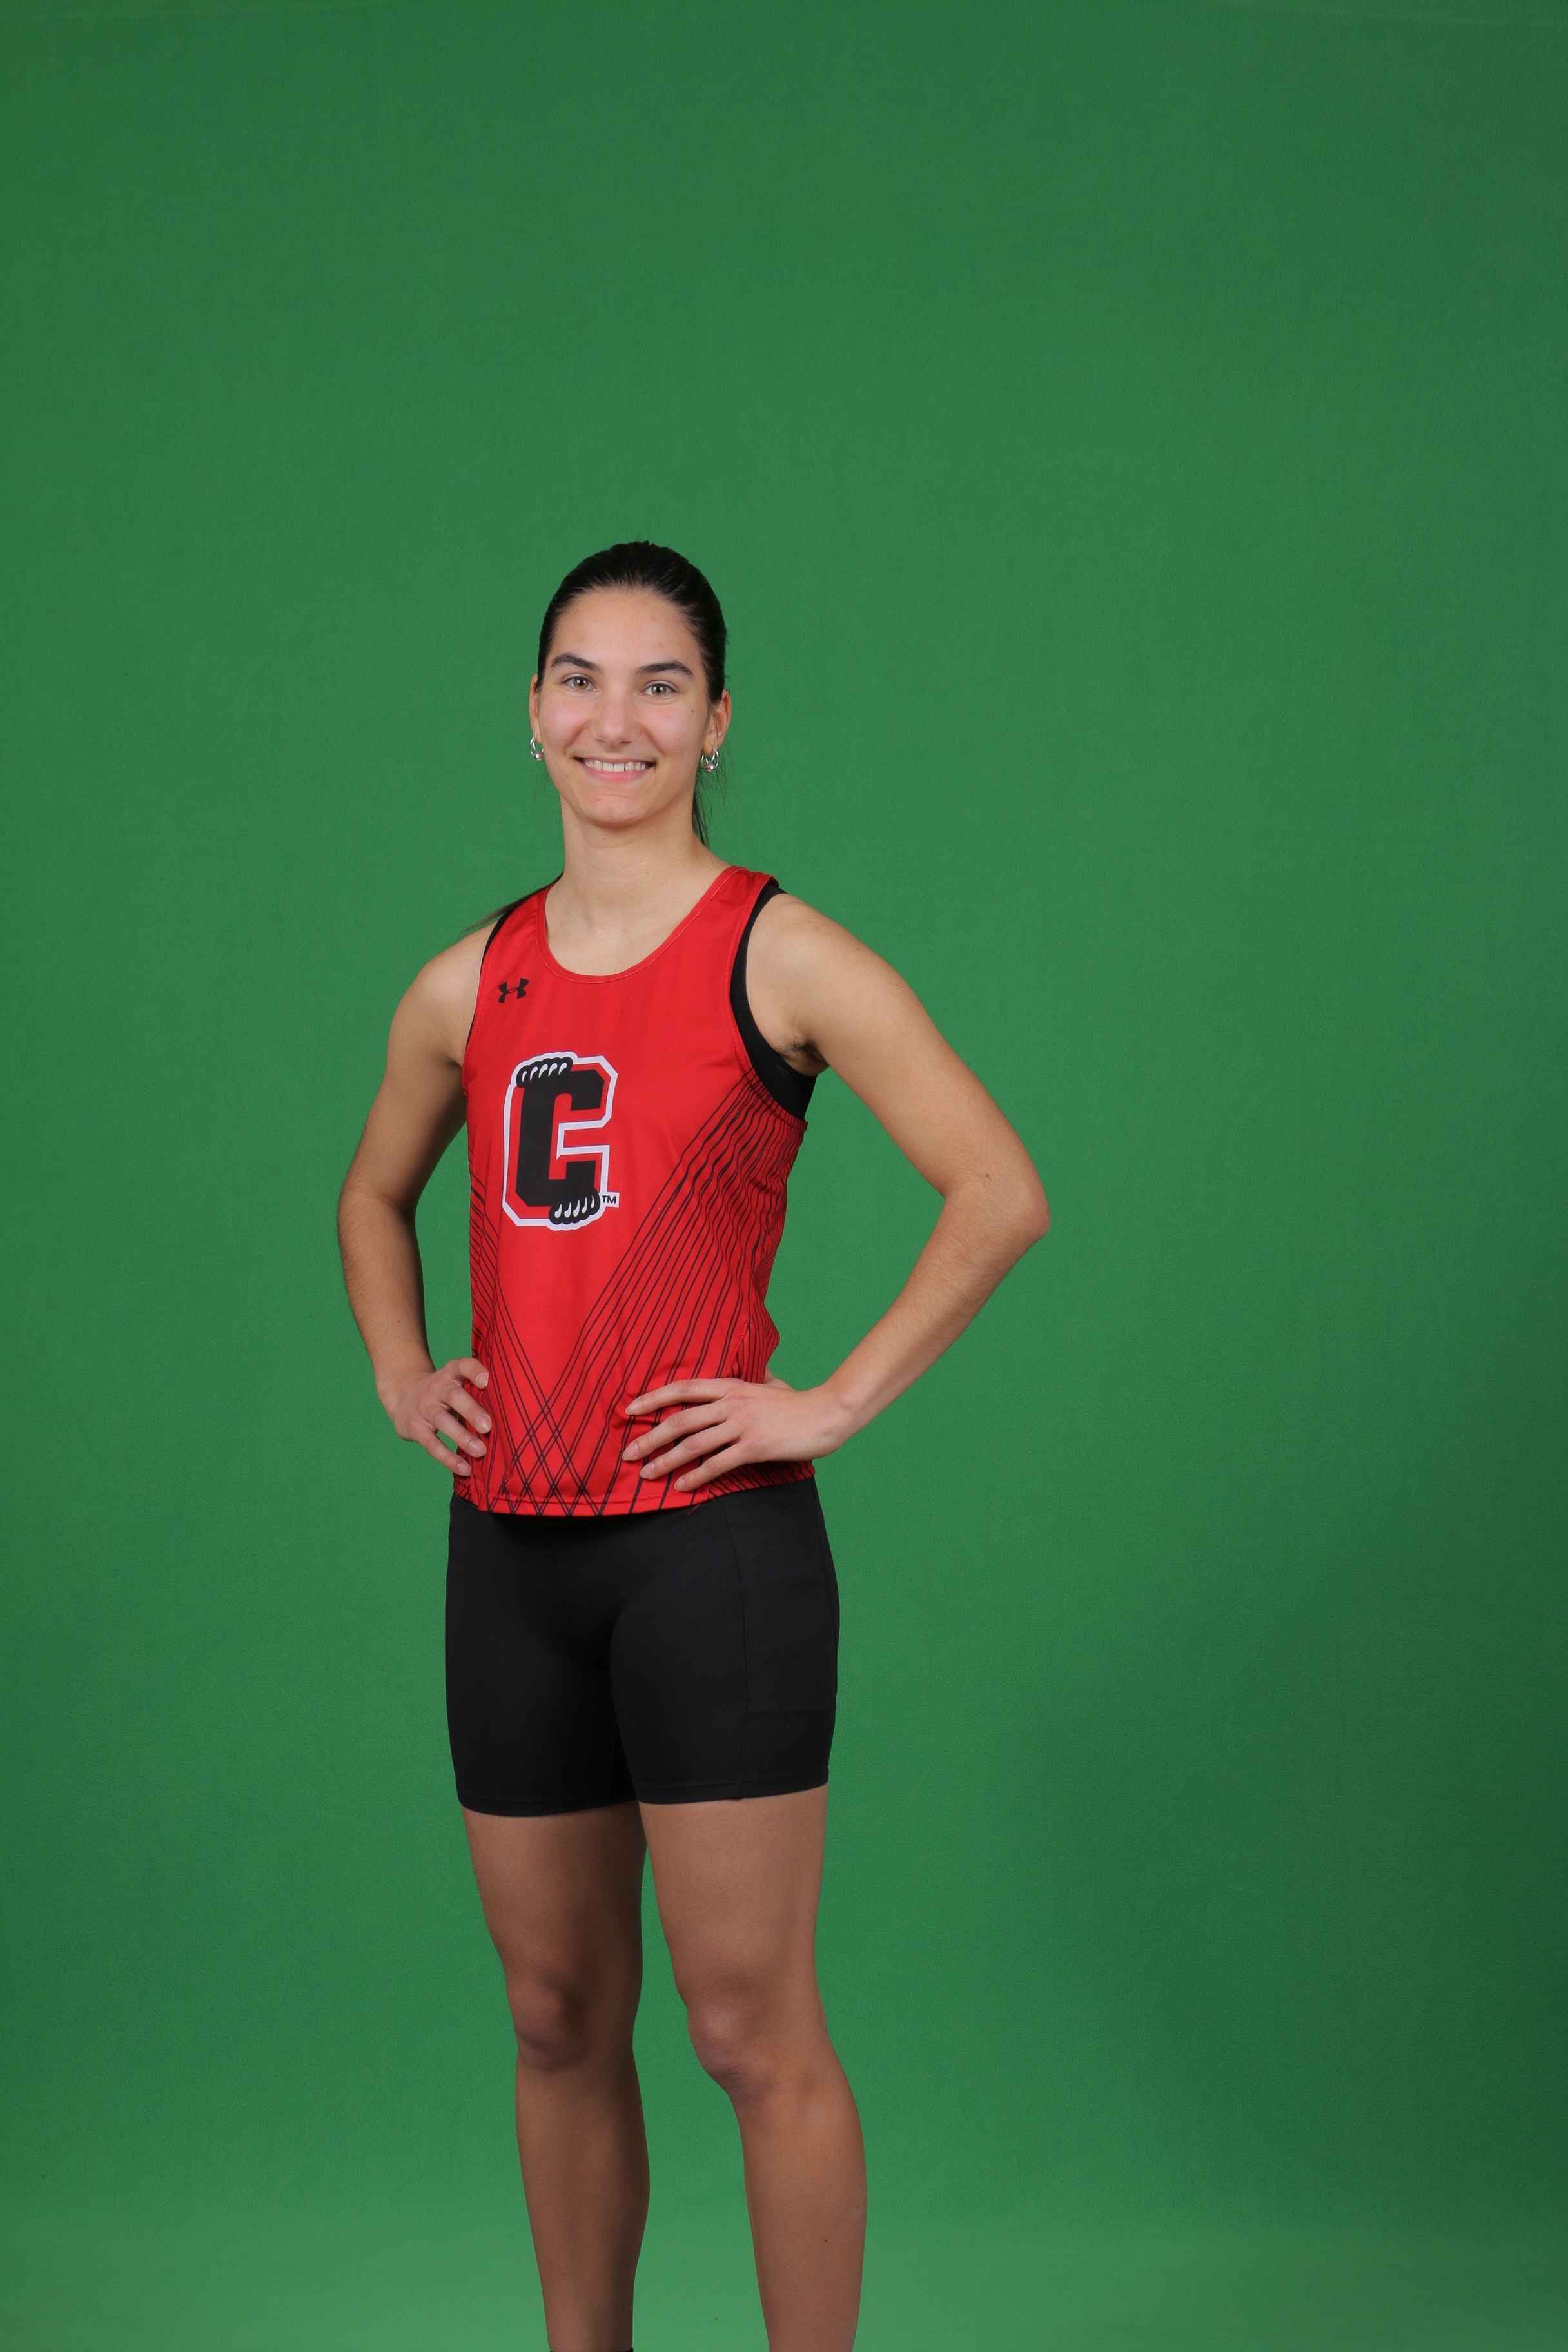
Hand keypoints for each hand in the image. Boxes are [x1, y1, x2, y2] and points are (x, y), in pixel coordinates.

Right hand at [386, 1357, 490, 1473]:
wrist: (403, 1397)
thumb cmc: (444, 1394)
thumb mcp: (456, 1383)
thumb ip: (478, 1392)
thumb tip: (515, 1413)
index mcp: (450, 1374)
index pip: (462, 1366)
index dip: (474, 1371)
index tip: (487, 1380)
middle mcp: (436, 1387)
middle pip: (453, 1396)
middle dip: (471, 1410)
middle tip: (488, 1426)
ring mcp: (423, 1407)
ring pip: (442, 1420)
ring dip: (462, 1436)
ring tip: (480, 1451)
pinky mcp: (415, 1427)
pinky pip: (431, 1444)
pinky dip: (448, 1458)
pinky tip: (464, 1468)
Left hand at [621, 1372, 853, 1492]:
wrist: (827, 1414)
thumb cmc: (798, 1402)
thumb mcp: (770, 1382)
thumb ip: (754, 1377)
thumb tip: (752, 1368)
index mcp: (732, 1386)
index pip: (683, 1388)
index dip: (653, 1397)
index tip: (629, 1408)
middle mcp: (732, 1403)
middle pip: (680, 1419)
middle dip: (650, 1437)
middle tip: (628, 1453)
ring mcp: (743, 1424)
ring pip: (694, 1443)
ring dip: (666, 1460)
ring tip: (647, 1474)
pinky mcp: (755, 1446)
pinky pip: (718, 1463)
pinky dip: (696, 1475)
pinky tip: (681, 1486)